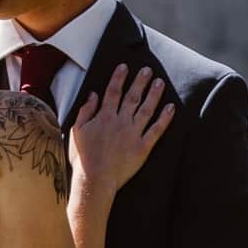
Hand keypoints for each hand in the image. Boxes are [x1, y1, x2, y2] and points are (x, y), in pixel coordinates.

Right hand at [69, 63, 173, 192]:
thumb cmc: (83, 158)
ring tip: (160, 83)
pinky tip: (171, 108)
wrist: (95, 180)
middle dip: (140, 82)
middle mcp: (120, 122)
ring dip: (154, 95)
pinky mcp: (143, 147)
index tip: (125, 66)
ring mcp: (133, 134)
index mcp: (104, 117)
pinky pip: (156, 130)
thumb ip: (85, 111)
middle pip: (132, 97)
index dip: (119, 78)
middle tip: (148, 70)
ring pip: (146, 109)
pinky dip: (164, 118)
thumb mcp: (77, 131)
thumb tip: (93, 95)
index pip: (113, 92)